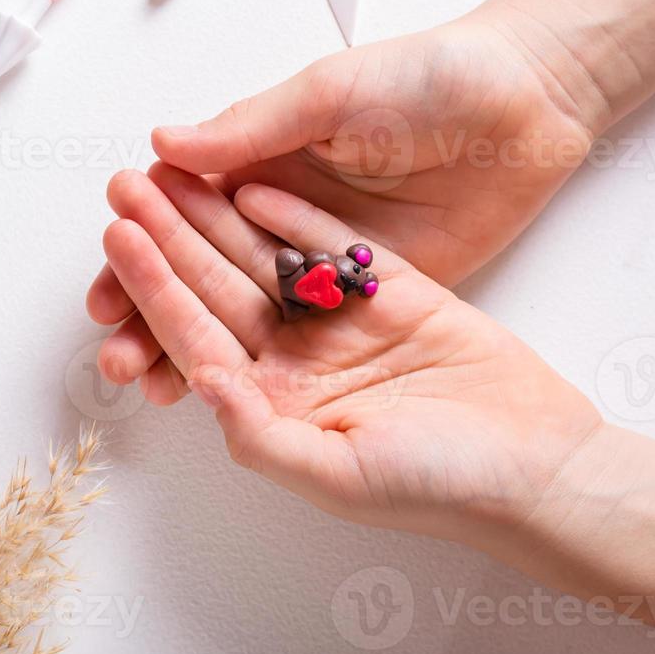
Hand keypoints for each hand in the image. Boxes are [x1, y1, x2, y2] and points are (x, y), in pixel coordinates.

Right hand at [90, 7, 607, 399]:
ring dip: (189, 348)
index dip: (139, 252)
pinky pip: (303, 335)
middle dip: (150, 313)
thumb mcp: (331, 93)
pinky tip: (217, 393)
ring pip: (239, 315)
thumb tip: (164, 143)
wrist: (526, 106)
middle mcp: (277, 216)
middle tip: (117, 354)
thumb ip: (252, 128)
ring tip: (149, 384)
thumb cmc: (426, 77)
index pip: (178, 213)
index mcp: (259, 159)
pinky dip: (260, 365)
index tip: (107, 286)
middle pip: (198, 274)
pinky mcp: (367, 296)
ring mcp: (320, 262)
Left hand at [94, 165, 601, 537]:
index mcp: (272, 403)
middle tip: (125, 182)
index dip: (152, 285)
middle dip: (169, 234)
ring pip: (263, 257)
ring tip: (175, 167)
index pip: (195, 336)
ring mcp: (340, 319)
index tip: (117, 235)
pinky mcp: (390, 288)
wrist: (538, 462)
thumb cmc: (438, 486)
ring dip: (218, 214)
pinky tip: (251, 179)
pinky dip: (292, 213)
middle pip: (216, 285)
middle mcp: (295, 358)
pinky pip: (330, 244)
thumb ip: (261, 432)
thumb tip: (202, 381)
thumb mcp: (338, 475)